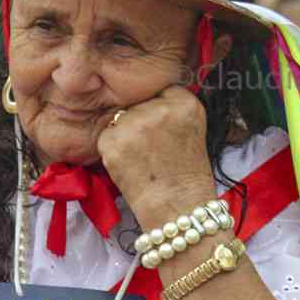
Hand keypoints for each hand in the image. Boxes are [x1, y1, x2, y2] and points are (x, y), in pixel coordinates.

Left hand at [96, 86, 217, 232]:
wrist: (178, 208)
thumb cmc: (186, 174)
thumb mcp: (194, 130)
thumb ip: (172, 108)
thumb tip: (142, 98)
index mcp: (186, 103)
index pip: (161, 91)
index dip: (160, 111)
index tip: (166, 130)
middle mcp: (160, 108)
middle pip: (138, 104)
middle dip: (141, 122)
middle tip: (154, 149)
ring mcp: (135, 123)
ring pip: (120, 118)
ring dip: (125, 135)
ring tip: (143, 159)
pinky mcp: (113, 140)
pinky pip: (105, 136)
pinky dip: (112, 150)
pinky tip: (130, 165)